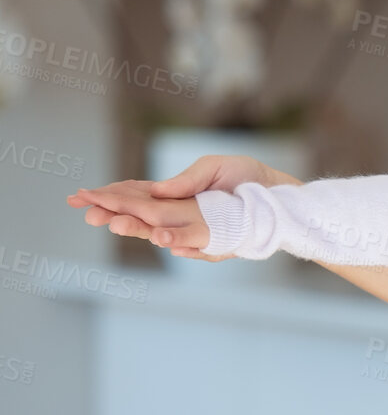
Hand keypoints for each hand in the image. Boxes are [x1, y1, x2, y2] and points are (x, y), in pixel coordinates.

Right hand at [67, 155, 294, 258]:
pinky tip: (158, 238)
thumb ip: (187, 178)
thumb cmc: (247, 178)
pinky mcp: (216, 243)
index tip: (80, 196)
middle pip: (139, 216)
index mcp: (173, 192)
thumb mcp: (215, 167)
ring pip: (160, 233)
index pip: (133, 195)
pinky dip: (177, 243)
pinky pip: (194, 246)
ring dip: (137, 230)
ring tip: (115, 224)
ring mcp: (196, 230)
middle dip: (112, 214)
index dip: (107, 195)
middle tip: (89, 215)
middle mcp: (180, 214)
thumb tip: (157, 190)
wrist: (280, 197)